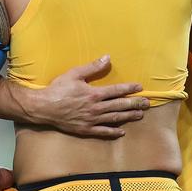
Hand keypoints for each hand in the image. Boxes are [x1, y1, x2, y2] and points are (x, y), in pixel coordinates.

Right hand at [33, 55, 148, 137]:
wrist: (44, 107)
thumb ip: (92, 67)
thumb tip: (107, 58)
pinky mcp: (85, 129)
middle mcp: (96, 108)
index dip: (129, 89)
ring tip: (140, 115)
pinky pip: (102, 132)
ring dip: (128, 116)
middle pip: (119, 105)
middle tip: (147, 104)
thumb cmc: (58, 89)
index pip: (116, 90)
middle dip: (135, 104)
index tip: (140, 88)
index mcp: (94, 93)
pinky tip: (121, 132)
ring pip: (114, 118)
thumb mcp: (74, 74)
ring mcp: (91, 120)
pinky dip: (113, 132)